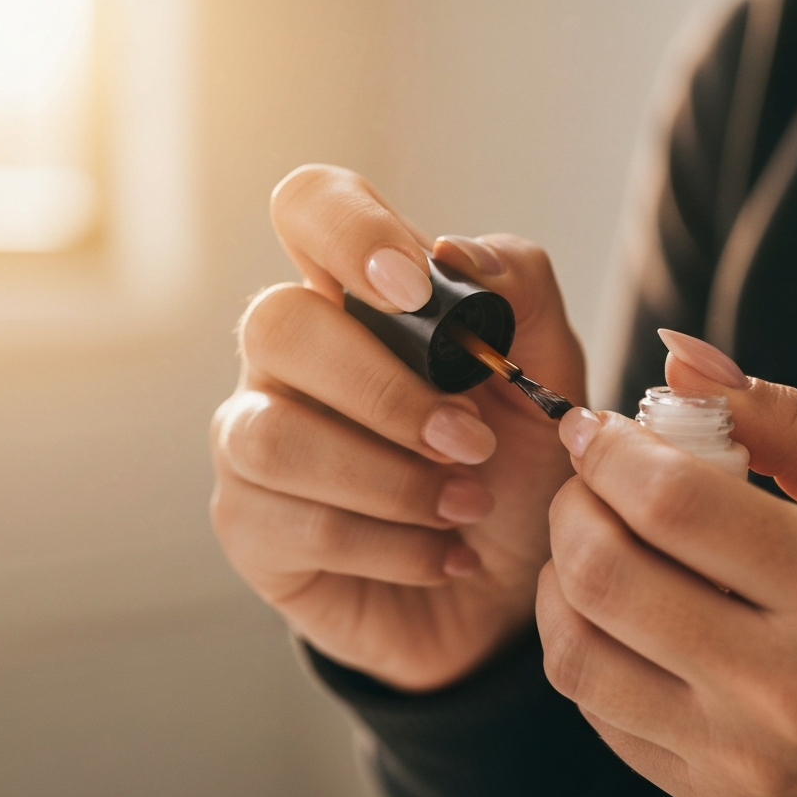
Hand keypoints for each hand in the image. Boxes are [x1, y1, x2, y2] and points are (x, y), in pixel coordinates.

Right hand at [211, 165, 585, 689]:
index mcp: (357, 301)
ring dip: (391, 480)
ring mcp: (254, 440)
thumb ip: (523, 296)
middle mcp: (289, 360)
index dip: (352, 231)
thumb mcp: (546, 381)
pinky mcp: (249, 525)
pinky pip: (296, 525)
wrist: (501, 590)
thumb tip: (454, 252)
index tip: (418, 290)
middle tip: (472, 445)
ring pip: (272, 436)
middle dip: (388, 393)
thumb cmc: (513, 473)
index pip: (310, 206)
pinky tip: (443, 556)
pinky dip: (392, 546)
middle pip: (277, 323)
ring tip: (465, 507)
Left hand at [537, 332, 796, 796]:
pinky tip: (608, 611)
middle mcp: (786, 688)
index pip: (674, 504)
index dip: (609, 452)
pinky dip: (577, 639)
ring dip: (556, 577)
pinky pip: (592, 706)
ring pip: (577, 651)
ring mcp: (739, 755)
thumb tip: (676, 364)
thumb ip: (786, 420)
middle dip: (571, 507)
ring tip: (588, 544)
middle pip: (607, 576)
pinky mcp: (707, 793)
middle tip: (587, 483)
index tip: (592, 429)